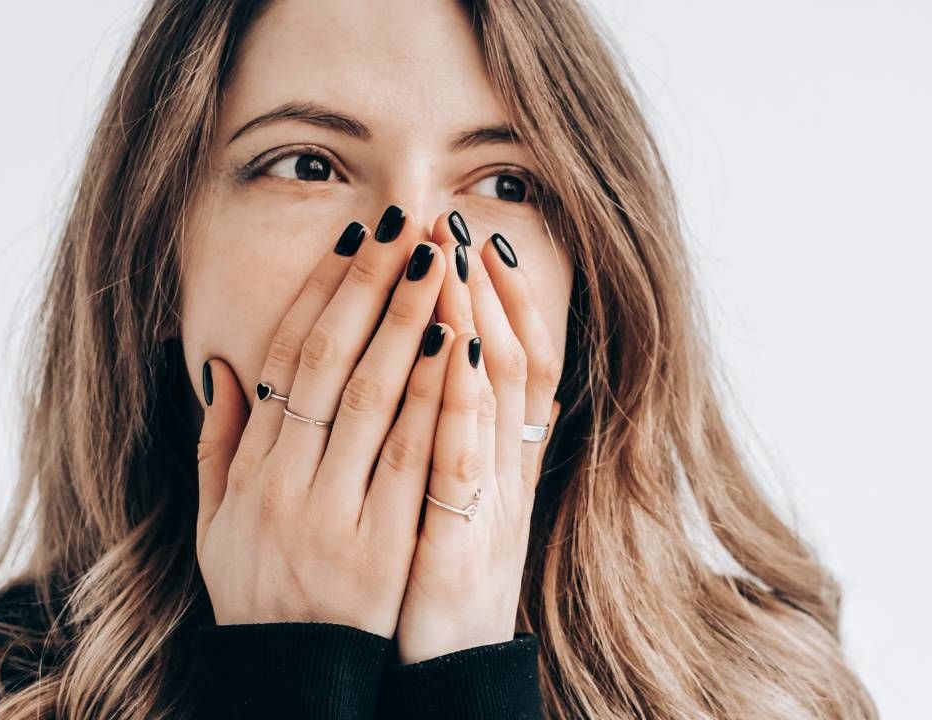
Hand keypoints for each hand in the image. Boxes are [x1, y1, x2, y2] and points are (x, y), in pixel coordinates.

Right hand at [195, 206, 457, 638]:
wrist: (293, 681)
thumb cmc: (257, 592)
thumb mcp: (215, 521)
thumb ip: (218, 443)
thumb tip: (222, 366)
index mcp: (252, 471)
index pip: (286, 361)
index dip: (320, 295)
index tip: (354, 242)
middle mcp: (288, 483)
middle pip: (332, 364)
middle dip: (373, 288)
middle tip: (410, 226)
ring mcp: (336, 515)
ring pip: (373, 402)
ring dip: (408, 325)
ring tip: (440, 263)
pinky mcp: (384, 547)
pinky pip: (413, 462)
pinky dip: (434, 400)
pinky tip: (458, 346)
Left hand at [394, 211, 562, 663]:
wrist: (440, 677)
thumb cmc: (427, 586)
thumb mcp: (442, 508)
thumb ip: (446, 441)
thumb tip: (459, 374)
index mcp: (488, 462)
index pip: (502, 363)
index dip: (491, 301)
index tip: (471, 239)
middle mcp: (501, 476)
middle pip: (504, 363)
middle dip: (477, 289)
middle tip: (457, 222)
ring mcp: (487, 509)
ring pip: (494, 396)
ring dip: (478, 320)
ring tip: (458, 256)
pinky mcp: (464, 546)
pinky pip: (466, 461)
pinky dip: (465, 400)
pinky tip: (461, 347)